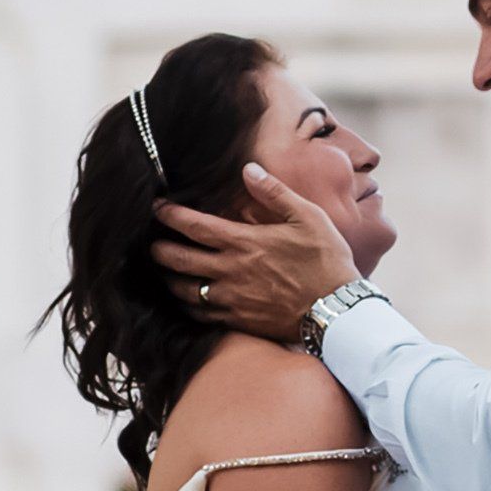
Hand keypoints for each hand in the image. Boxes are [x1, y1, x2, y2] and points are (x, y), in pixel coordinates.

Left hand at [150, 164, 357, 341]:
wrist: (338, 311)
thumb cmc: (327, 262)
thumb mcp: (308, 217)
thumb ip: (275, 193)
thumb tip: (249, 169)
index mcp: (245, 242)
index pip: (194, 226)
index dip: (169, 215)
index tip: (157, 207)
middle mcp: (231, 271)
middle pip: (179, 260)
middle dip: (159, 249)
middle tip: (151, 242)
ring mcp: (232, 299)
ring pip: (184, 290)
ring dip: (168, 279)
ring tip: (164, 270)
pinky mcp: (239, 321)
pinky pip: (200, 316)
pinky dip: (186, 306)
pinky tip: (185, 300)